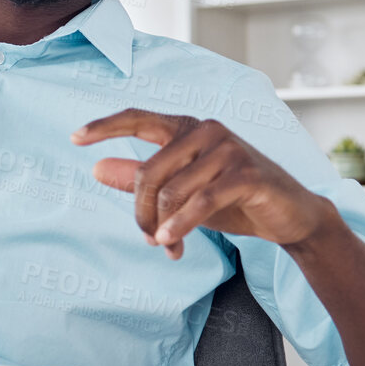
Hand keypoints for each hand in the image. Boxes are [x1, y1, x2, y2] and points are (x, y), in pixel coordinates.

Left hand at [72, 110, 336, 259]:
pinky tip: (173, 244)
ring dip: (163, 227)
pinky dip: (182, 225)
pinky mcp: (248, 174)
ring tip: (167, 246)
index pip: (138, 119)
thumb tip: (96, 168)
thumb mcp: (181, 191)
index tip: (74, 138)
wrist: (290, 217)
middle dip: (141, 212)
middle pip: (149, 171)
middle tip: (148, 238)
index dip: (105, 127)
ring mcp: (230, 148)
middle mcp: (206, 130)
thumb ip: (140, 179)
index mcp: (187, 128)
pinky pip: (201, 201)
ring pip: (172, 191)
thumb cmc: (232, 200)